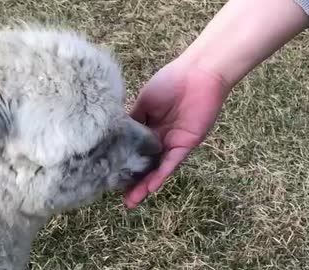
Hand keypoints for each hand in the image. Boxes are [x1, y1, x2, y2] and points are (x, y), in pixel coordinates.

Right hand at [124, 60, 230, 207]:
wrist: (197, 74)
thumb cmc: (170, 82)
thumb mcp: (143, 101)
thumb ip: (132, 120)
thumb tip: (115, 135)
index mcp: (147, 127)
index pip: (133, 150)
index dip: (123, 164)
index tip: (111, 177)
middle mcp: (158, 138)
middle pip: (144, 164)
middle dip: (134, 182)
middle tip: (122, 200)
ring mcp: (172, 143)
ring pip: (157, 168)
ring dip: (146, 185)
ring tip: (132, 201)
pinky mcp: (186, 144)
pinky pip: (171, 162)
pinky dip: (161, 174)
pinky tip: (150, 187)